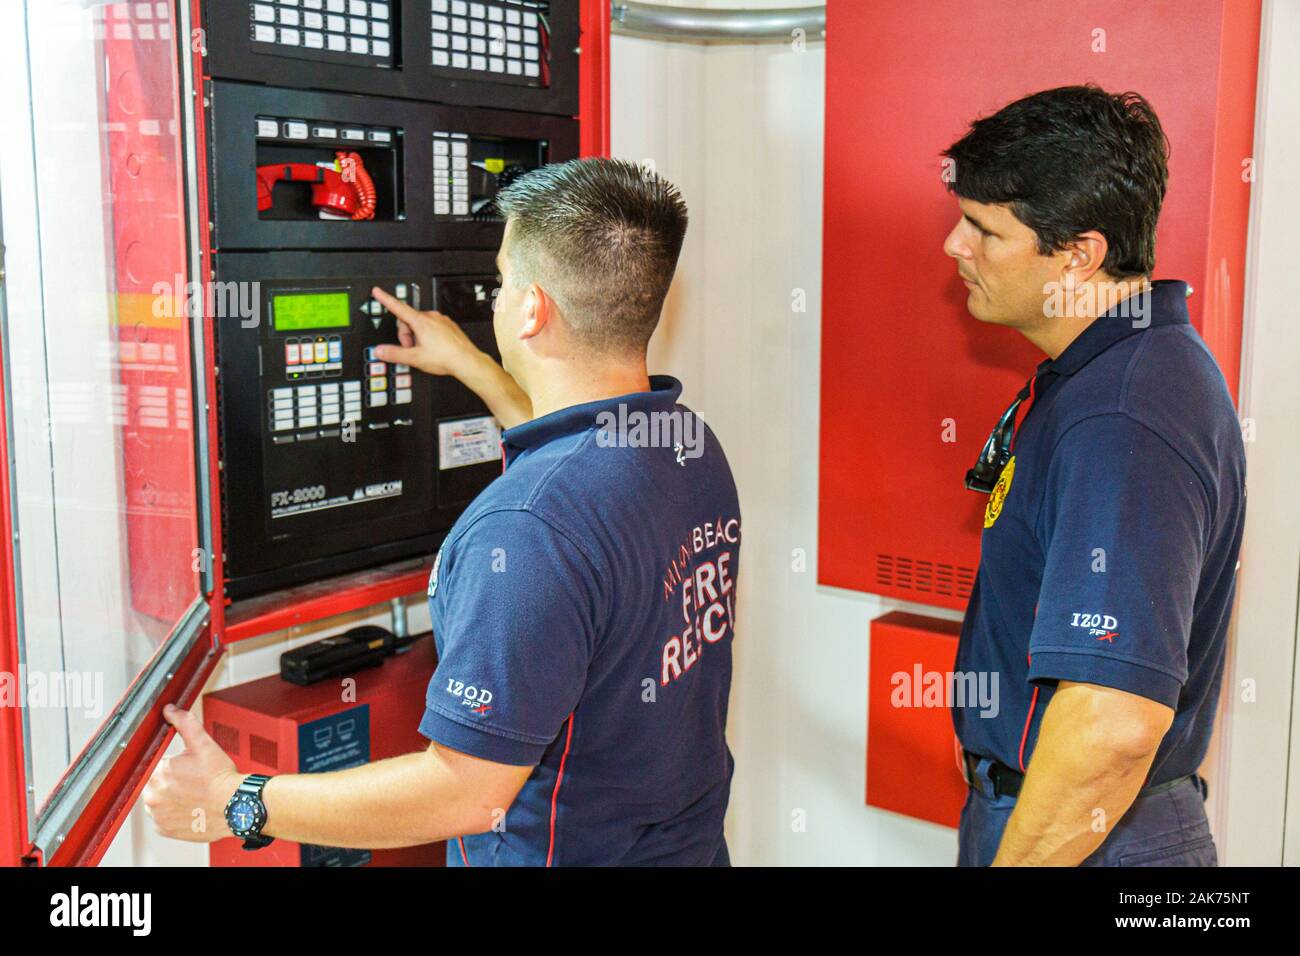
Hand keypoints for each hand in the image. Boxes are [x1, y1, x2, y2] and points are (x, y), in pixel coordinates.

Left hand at [142, 703, 241, 842]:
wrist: (235, 806)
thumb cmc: (220, 778)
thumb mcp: (204, 744)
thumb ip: (184, 724)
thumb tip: (171, 711)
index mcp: (156, 773)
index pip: (156, 765)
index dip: (173, 765)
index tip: (186, 769)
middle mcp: (152, 796)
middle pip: (155, 783)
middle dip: (171, 780)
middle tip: (192, 780)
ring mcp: (157, 815)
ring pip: (159, 801)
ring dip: (171, 797)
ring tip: (193, 794)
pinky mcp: (164, 829)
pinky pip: (163, 819)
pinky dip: (173, 814)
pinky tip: (190, 807)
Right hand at [371, 286, 483, 377]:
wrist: (466, 361)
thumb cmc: (445, 358)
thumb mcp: (414, 358)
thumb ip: (394, 353)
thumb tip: (380, 350)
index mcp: (420, 321)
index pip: (398, 307)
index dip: (385, 299)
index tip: (377, 291)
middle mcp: (431, 317)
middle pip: (408, 320)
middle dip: (406, 334)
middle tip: (411, 349)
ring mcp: (441, 320)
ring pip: (421, 324)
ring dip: (417, 336)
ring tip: (424, 350)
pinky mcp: (448, 325)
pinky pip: (433, 326)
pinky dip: (429, 335)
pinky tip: (434, 348)